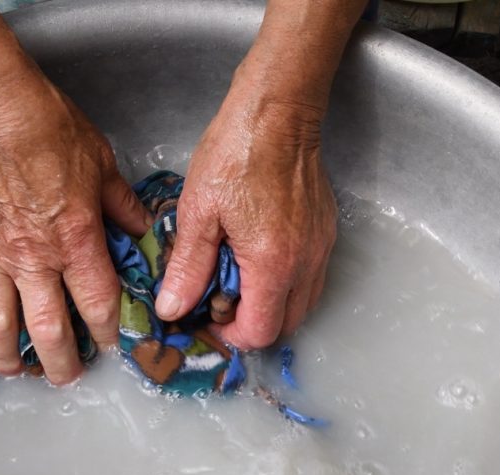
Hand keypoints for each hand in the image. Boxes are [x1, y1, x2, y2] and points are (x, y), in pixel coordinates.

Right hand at [0, 68, 148, 382]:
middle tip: (65, 378)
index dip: (105, 332)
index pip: (96, 305)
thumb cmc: (53, 132)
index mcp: (77, 245)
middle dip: (59, 362)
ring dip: (6, 352)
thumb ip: (123, 206)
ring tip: (14, 370)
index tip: (109, 346)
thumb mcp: (104, 167)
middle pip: (46, 329)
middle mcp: (35, 260)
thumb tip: (144, 228)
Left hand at [155, 76, 337, 348]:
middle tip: (222, 302)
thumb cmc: (236, 153)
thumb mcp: (199, 211)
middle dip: (254, 325)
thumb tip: (172, 309)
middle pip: (287, 326)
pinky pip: (311, 276)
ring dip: (273, 306)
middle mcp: (305, 263)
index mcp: (272, 263)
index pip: (261, 331)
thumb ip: (188, 267)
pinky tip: (259, 257)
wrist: (278, 113)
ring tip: (240, 280)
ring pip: (304, 303)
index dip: (232, 336)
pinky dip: (287, 283)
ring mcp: (321, 248)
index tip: (208, 319)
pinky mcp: (326, 232)